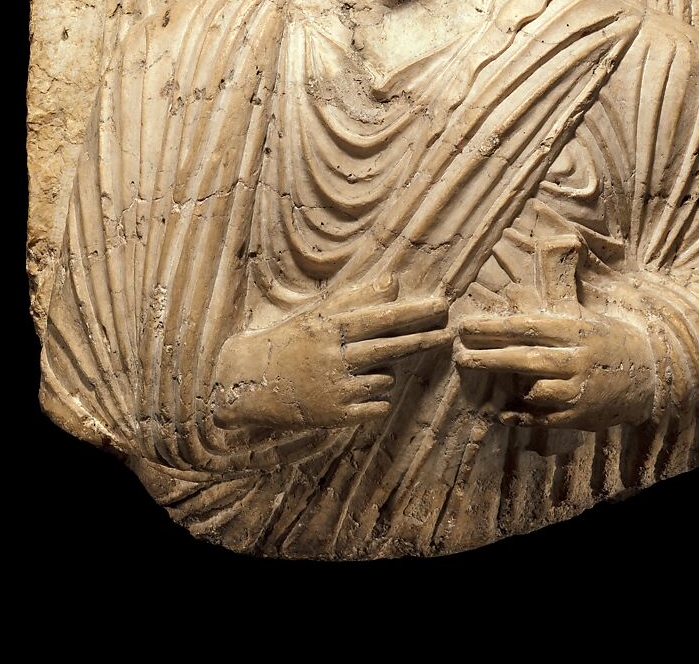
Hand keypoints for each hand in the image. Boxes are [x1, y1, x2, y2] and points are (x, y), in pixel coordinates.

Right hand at [213, 278, 450, 432]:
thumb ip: (358, 298)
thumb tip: (393, 281)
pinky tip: (357, 390)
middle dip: (424, 338)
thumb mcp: (319, 314)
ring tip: (354, 368)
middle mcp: (335, 357)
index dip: (415, 312)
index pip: (382, 317)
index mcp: (331, 328)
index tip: (442, 306)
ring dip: (383, 371)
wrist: (249, 381)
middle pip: (391, 347)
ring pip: (385, 377)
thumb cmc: (290, 341)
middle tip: (449, 332)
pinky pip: (377, 406)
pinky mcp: (336, 417)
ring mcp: (337, 389)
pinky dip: (377, 398)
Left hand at [454, 308, 655, 429]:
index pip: (526, 327)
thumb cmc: (608, 338)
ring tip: (490, 378)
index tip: (464, 327)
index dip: (492, 327)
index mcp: (574, 330)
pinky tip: (504, 414)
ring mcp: (579, 390)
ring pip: (535, 389)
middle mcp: (575, 359)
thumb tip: (533, 272)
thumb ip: (556, 299)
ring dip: (512, 385)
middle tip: (459, 356)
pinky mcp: (581, 416)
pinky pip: (545, 418)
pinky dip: (522, 416)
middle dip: (487, 358)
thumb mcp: (585, 315)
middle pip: (524, 359)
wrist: (654, 374)